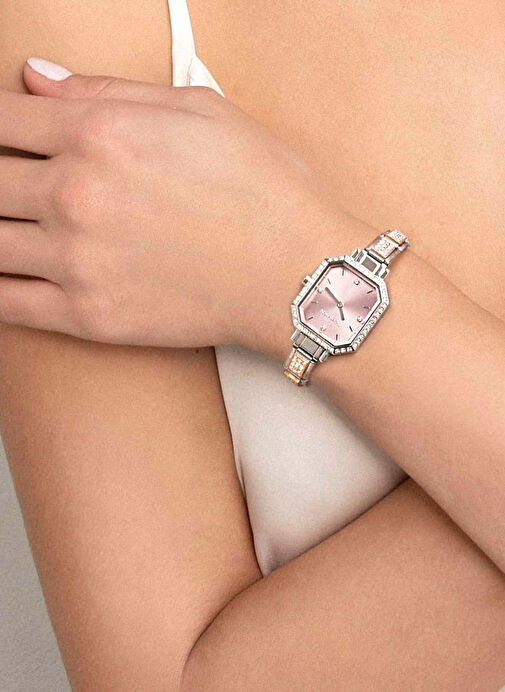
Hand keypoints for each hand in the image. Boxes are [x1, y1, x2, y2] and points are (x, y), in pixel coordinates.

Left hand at [0, 57, 351, 352]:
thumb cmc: (262, 188)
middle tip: (11, 190)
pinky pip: (6, 304)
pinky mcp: (88, 315)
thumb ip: (106, 89)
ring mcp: (77, 259)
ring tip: (12, 229)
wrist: (296, 273)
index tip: (4, 140)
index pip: (0, 118)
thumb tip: (34, 77)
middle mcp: (76, 193)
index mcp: (99, 133)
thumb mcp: (198, 111)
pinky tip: (5, 275)